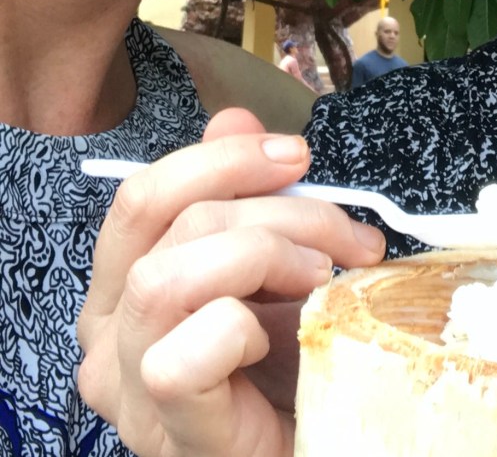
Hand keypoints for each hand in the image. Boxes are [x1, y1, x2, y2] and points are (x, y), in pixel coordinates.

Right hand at [78, 108, 385, 456]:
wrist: (313, 441)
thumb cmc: (285, 365)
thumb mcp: (269, 265)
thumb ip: (245, 195)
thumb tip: (234, 116)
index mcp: (123, 285)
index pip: (144, 196)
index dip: (221, 159)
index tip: (296, 155)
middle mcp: (106, 332)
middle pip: (167, 224)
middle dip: (276, 208)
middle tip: (347, 232)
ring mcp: (129, 386)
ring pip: (168, 276)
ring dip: (266, 256)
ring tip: (323, 277)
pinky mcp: (166, 429)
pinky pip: (183, 355)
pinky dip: (244, 327)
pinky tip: (283, 338)